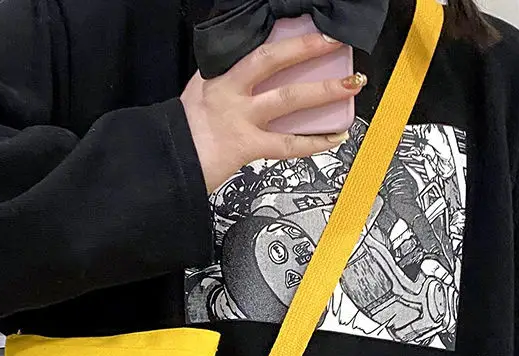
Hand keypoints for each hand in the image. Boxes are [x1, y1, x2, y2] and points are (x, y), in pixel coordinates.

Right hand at [180, 32, 365, 193]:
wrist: (167, 165)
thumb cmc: (181, 136)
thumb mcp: (197, 98)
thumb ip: (222, 85)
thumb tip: (251, 82)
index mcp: (215, 75)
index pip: (252, 47)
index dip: (282, 36)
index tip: (304, 26)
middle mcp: (228, 91)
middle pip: (272, 60)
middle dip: (307, 48)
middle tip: (335, 41)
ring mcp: (239, 118)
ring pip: (288, 97)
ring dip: (323, 90)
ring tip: (351, 84)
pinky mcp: (247, 146)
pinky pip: (288, 144)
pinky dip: (315, 142)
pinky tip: (335, 136)